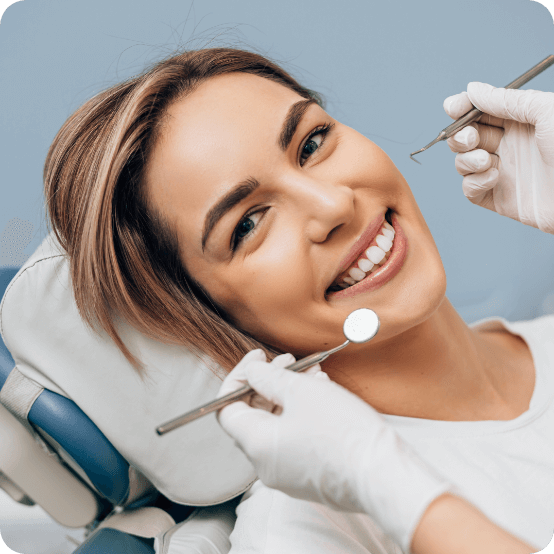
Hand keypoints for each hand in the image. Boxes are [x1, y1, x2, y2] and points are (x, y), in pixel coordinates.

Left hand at [216, 350, 450, 551]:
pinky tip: (323, 393)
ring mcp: (287, 473)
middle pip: (253, 414)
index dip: (238, 378)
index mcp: (256, 444)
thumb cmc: (343, 433)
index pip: (226, 408)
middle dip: (269, 382)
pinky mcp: (308, 475)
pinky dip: (302, 413)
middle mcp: (265, 464)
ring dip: (290, 394)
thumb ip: (268, 377)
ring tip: (313, 373)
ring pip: (278, 424)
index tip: (257, 359)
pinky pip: (295, 438)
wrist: (384, 475)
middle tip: (289, 361)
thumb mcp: (301, 391)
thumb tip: (251, 370)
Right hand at [444, 82, 553, 232]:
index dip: (464, 108)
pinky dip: (474, 183)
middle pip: (467, 136)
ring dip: (466, 160)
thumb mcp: (546, 111)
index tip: (452, 108)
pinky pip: (471, 190)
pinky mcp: (500, 199)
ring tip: (484, 161)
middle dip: (460, 135)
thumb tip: (473, 90)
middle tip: (470, 139)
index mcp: (523, 121)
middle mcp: (511, 145)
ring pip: (464, 163)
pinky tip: (493, 179)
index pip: (482, 111)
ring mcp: (504, 173)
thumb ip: (507, 100)